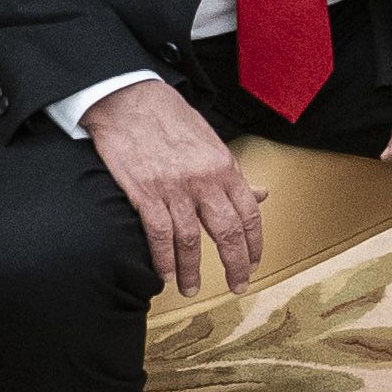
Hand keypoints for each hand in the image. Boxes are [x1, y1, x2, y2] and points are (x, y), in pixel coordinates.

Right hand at [84, 81, 268, 298]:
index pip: (248, 213)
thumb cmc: (172, 121)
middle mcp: (204, 181)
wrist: (131, 103)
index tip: (253, 262)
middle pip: (226, 232)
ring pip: (190, 240)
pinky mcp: (144, 194)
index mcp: (225, 167)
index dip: (253, 242)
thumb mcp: (212, 143)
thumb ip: (234, 174)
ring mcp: (174, 189)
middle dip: (234, 263)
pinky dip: (162, 258)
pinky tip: (164, 274)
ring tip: (191, 288)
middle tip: (237, 285)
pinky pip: (158, 234)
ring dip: (191, 270)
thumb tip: (260, 194)